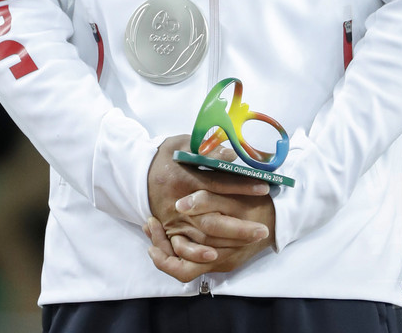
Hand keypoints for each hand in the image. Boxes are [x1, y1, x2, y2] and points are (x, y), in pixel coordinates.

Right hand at [146, 135, 274, 281]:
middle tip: (264, 228)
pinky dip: (201, 255)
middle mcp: (180, 203)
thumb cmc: (165, 157)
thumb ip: (207, 150)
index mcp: (184, 178)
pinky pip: (186, 248)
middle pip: (213, 219)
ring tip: (253, 240)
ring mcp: (174, 221)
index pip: (218, 184)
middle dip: (240, 226)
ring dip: (229, 241)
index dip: (241, 187)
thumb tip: (232, 155)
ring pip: (204, 236)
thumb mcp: (183, 144)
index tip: (263, 188)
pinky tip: (218, 256)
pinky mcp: (170, 231)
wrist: (137, 174)